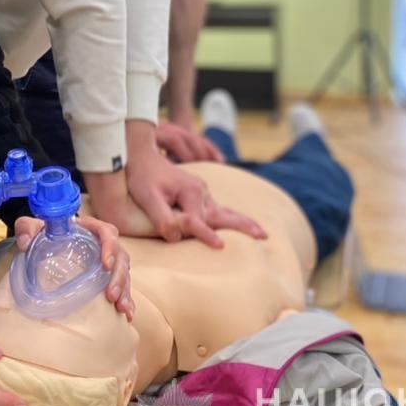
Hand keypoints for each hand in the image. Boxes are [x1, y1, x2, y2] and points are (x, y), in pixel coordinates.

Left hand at [13, 215, 133, 319]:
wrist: (44, 242)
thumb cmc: (42, 233)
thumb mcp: (32, 226)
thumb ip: (26, 228)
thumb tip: (25, 243)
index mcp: (88, 228)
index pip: (106, 231)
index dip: (109, 246)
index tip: (105, 263)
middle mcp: (102, 243)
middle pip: (120, 255)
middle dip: (119, 276)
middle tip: (111, 295)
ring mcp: (106, 260)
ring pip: (123, 272)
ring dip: (124, 290)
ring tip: (121, 307)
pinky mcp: (106, 276)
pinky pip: (122, 286)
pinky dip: (127, 299)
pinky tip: (127, 314)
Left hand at [126, 125, 265, 247]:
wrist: (142, 158)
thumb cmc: (142, 178)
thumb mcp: (148, 197)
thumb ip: (161, 216)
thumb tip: (175, 235)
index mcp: (191, 191)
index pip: (199, 220)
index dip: (205, 234)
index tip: (220, 247)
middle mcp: (202, 191)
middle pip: (224, 214)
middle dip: (244, 225)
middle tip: (263, 236)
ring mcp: (203, 193)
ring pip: (224, 213)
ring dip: (243, 223)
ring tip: (262, 234)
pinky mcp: (200, 196)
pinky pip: (218, 210)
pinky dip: (232, 219)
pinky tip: (241, 225)